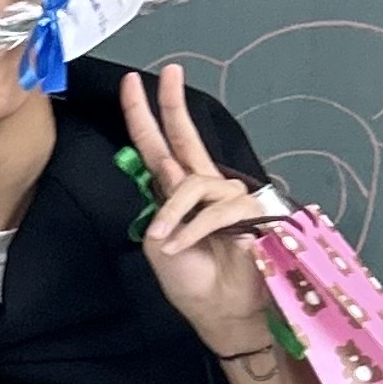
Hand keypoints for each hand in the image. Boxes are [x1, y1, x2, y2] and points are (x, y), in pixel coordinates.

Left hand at [120, 64, 280, 358]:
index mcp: (178, 192)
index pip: (160, 147)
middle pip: (186, 137)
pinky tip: (180, 247)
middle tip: (168, 72)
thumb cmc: (192, 280)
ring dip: (174, 213)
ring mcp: (227, 197)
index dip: (145, 116)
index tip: (133, 83)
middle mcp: (203, 186)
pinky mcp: (249, 212)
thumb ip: (162, 204)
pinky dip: (192, 230)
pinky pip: (213, 210)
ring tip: (167, 242)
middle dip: (173, 104)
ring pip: (193, 183)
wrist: (220, 312)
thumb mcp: (161, 242)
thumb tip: (171, 171)